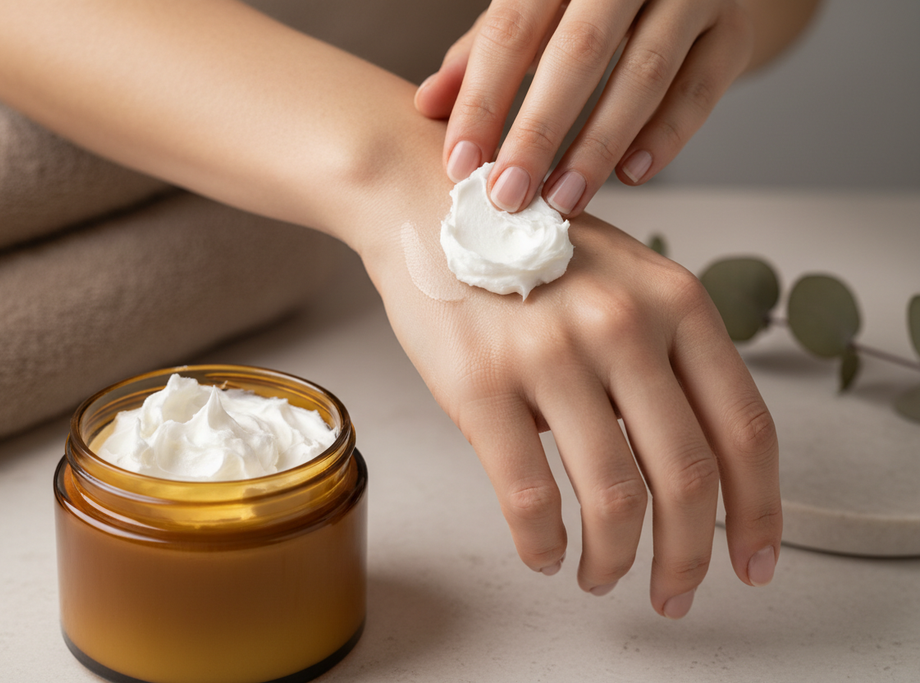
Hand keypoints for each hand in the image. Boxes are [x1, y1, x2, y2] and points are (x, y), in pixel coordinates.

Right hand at [362, 188, 780, 616]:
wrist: (428, 207)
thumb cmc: (527, 251)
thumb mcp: (623, 280)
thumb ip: (663, 359)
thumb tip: (678, 469)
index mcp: (676, 302)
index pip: (745, 428)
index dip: (759, 511)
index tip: (753, 560)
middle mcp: (625, 325)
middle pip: (689, 476)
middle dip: (690, 555)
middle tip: (677, 592)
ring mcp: (553, 352)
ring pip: (614, 497)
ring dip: (615, 561)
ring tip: (601, 576)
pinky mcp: (483, 383)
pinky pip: (529, 496)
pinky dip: (544, 545)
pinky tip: (545, 554)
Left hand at [415, 0, 752, 215]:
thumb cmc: (587, 0)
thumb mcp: (532, 11)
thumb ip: (483, 52)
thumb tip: (427, 104)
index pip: (512, 28)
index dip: (482, 100)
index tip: (460, 166)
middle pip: (579, 52)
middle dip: (537, 132)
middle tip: (508, 196)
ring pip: (644, 74)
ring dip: (598, 146)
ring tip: (564, 200)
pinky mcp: (734, 29)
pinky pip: (701, 90)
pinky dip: (666, 138)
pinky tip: (630, 176)